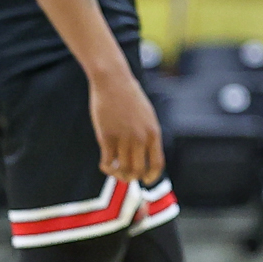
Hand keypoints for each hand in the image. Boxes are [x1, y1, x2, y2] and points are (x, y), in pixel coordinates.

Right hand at [88, 62, 163, 184]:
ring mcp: (123, 138)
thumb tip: (145, 157)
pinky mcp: (106, 137)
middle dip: (133, 176)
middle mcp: (140, 138)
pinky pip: (107, 162)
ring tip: (115, 171)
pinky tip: (105, 164)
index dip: (152, 176)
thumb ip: (148, 135)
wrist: (113, 81)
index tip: (146, 180)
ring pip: (122, 169)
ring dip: (119, 174)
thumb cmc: (129, 97)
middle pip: (138, 170)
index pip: (157, 164)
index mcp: (153, 132)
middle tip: (126, 175)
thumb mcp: (147, 115)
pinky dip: (107, 168)